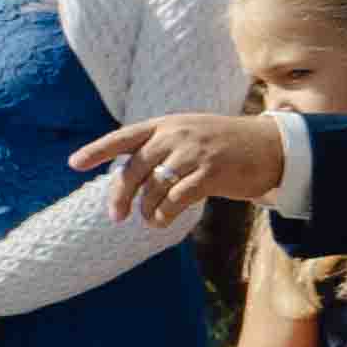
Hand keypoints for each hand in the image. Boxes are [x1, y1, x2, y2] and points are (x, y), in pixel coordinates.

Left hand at [78, 108, 288, 226]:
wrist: (272, 147)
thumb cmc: (224, 146)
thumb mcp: (189, 135)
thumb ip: (159, 148)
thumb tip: (126, 180)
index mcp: (166, 124)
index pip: (123, 137)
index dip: (97, 150)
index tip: (74, 164)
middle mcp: (176, 135)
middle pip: (133, 170)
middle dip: (120, 196)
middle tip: (117, 216)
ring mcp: (193, 153)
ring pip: (153, 188)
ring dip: (146, 210)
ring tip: (149, 219)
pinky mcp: (211, 173)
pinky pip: (175, 200)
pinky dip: (164, 215)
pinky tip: (163, 221)